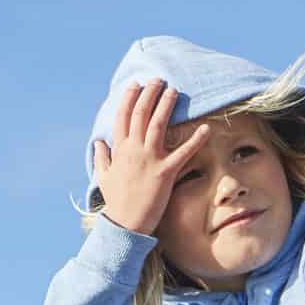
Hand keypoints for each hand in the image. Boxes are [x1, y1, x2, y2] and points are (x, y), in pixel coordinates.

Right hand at [90, 80, 209, 236]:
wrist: (125, 224)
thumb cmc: (116, 202)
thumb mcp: (103, 178)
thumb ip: (102, 158)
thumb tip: (99, 143)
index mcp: (119, 150)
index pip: (123, 117)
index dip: (129, 98)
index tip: (136, 85)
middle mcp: (133, 150)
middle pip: (141, 114)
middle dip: (149, 94)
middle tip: (158, 80)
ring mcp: (149, 159)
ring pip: (158, 124)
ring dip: (166, 105)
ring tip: (173, 91)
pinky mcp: (165, 172)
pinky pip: (183, 152)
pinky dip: (196, 139)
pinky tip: (206, 128)